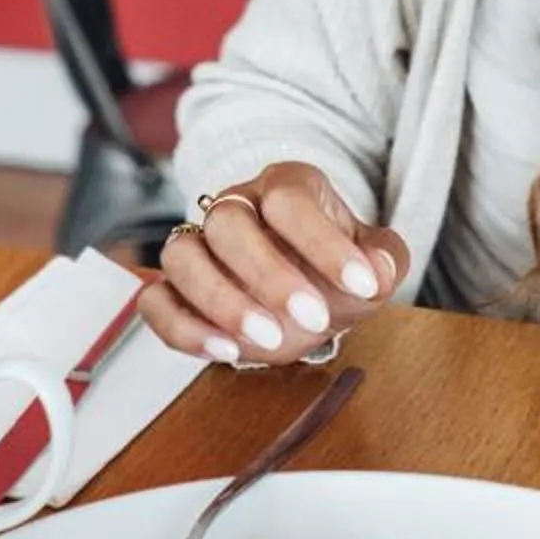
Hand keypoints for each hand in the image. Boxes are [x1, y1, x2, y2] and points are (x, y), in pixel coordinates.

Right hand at [138, 161, 409, 366]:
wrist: (304, 291)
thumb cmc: (333, 272)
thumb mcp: (372, 262)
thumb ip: (385, 260)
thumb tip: (380, 271)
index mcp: (284, 186)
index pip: (289, 200)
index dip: (324, 243)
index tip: (364, 285)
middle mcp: (233, 206)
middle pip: (227, 222)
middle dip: (269, 275)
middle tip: (313, 319)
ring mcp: (197, 246)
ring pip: (180, 255)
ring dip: (221, 301)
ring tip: (267, 341)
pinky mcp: (172, 289)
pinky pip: (154, 302)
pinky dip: (183, 329)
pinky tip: (225, 352)